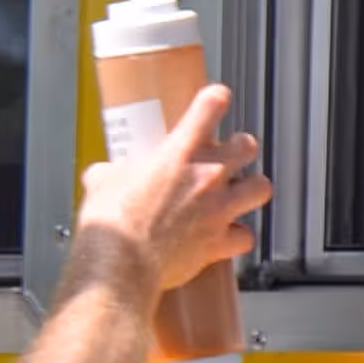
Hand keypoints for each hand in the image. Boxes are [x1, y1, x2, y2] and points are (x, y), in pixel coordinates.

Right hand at [78, 78, 267, 296]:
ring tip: (238, 192)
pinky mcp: (218, 243)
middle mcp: (207, 176)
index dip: (215, 99)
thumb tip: (103, 175)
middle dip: (240, 147)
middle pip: (247, 145)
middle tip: (227, 154)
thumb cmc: (111, 223)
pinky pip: (246, 237)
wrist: (120, 263)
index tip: (215, 100)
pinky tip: (227, 235)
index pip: (211, 106)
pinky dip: (238, 236)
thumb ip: (110, 172)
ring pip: (261, 187)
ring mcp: (218, 209)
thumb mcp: (102, 182)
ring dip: (251, 188)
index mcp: (179, 152)